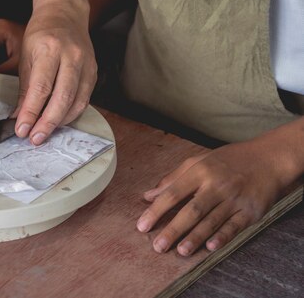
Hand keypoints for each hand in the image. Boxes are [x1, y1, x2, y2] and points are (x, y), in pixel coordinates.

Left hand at [13, 3, 96, 144]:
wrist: (65, 14)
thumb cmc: (41, 34)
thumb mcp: (26, 56)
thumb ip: (25, 89)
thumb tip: (19, 118)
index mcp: (50, 49)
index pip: (41, 88)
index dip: (31, 112)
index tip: (21, 130)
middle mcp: (71, 56)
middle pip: (62, 97)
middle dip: (47, 123)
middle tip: (34, 139)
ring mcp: (86, 63)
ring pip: (77, 101)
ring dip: (60, 122)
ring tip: (44, 133)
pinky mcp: (94, 71)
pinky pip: (85, 99)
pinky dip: (71, 114)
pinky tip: (58, 121)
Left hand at [136, 138, 297, 255]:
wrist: (268, 159)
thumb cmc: (228, 160)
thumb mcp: (198, 161)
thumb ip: (172, 179)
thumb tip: (148, 195)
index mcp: (200, 171)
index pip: (173, 193)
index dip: (156, 210)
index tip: (142, 225)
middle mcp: (216, 185)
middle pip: (191, 210)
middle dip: (173, 229)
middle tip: (158, 246)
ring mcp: (234, 199)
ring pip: (211, 221)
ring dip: (195, 237)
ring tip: (180, 251)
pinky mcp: (251, 211)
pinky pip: (234, 226)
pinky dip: (222, 237)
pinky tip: (210, 247)